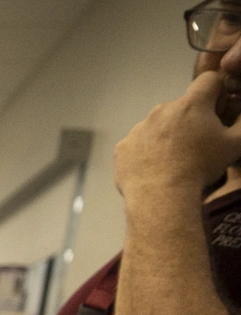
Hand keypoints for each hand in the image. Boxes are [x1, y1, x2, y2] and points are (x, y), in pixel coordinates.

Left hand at [117, 72, 240, 203]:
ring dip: (168, 135)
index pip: (209, 80)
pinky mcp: (123, 146)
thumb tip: (239, 112)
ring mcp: (139, 127)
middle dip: (191, 118)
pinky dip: (147, 152)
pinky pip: (138, 143)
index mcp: (191, 104)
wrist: (161, 197)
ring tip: (174, 160)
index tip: (217, 112)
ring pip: (158, 124)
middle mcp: (162, 110)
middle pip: (182, 106)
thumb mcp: (235, 144)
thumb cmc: (201, 168)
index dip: (217, 93)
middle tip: (196, 144)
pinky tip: (155, 168)